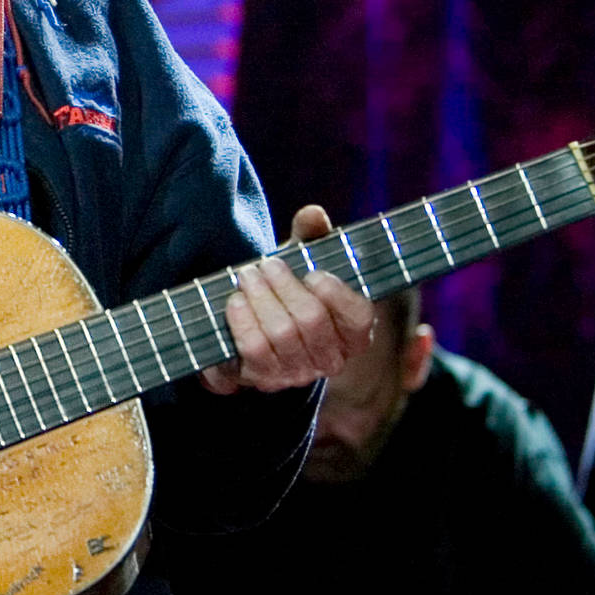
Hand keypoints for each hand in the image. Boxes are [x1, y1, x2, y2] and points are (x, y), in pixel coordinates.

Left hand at [200, 205, 374, 393]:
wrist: (250, 325)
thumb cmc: (286, 289)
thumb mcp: (302, 260)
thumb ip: (311, 236)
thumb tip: (313, 214)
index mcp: (353, 332)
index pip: (359, 318)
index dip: (336, 294)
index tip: (313, 273)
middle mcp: (331, 359)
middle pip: (311, 320)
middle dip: (283, 286)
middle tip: (264, 265)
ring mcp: (297, 374)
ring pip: (281, 333)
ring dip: (260, 298)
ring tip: (247, 277)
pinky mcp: (264, 379)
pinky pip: (253, 349)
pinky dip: (242, 320)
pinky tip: (235, 301)